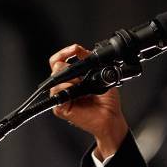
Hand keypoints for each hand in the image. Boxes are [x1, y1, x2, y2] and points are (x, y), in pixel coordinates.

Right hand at [49, 44, 128, 159]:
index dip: (65, 53)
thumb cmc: (107, 100)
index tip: (74, 49)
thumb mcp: (101, 74)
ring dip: (70, 78)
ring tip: (82, 85)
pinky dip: (66, 88)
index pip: (59, 60)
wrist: (111, 117)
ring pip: (55, 78)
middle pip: (55, 66)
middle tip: (80, 73)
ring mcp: (62, 96)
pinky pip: (56, 93)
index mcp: (72, 77)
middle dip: (68, 65)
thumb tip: (79, 50)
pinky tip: (77, 91)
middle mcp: (65, 86)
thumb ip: (89, 61)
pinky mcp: (60, 108)